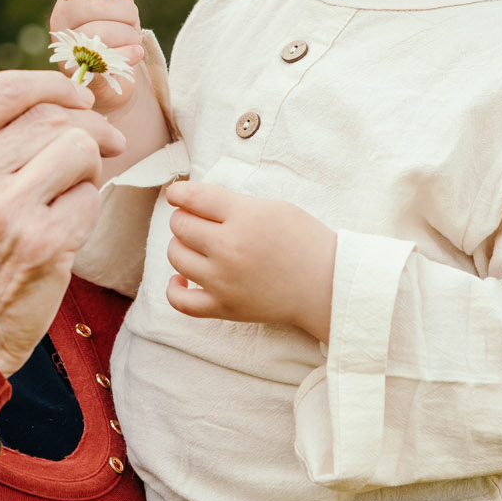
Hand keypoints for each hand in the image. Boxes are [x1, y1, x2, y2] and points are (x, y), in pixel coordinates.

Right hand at [0, 71, 123, 373]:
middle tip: (102, 147)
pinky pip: (89, 199)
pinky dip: (86, 210)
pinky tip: (63, 232)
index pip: (5, 89)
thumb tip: (60, 103)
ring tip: (71, 194)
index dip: (54, 84)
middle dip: (88, 128)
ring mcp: (2, 211)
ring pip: (79, 149)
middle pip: (51, 117)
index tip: (79, 98)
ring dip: (89, 168)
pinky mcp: (41, 246)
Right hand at [47, 0, 143, 108]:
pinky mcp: (78, 71)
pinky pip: (105, 58)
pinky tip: (136, 53)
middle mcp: (61, 19)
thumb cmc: (115, 35)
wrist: (112, 77)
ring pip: (101, 31)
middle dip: (125, 12)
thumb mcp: (116, 9)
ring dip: (128, 35)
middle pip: (95, 5)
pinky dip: (127, 54)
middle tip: (133, 21)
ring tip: (132, 41)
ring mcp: (66, 46)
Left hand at [164, 180, 335, 343]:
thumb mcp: (274, 208)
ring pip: (176, 257)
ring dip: (180, 247)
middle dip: (184, 218)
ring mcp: (224, 280)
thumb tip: (195, 202)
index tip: (177, 194)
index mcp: (245, 217)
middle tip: (197, 221)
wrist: (327, 285)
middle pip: (181, 226)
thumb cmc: (305, 242)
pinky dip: (174, 289)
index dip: (179, 193)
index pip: (194, 198)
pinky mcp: (224, 307)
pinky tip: (180, 280)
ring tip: (196, 246)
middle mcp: (229, 248)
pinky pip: (181, 302)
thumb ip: (233, 204)